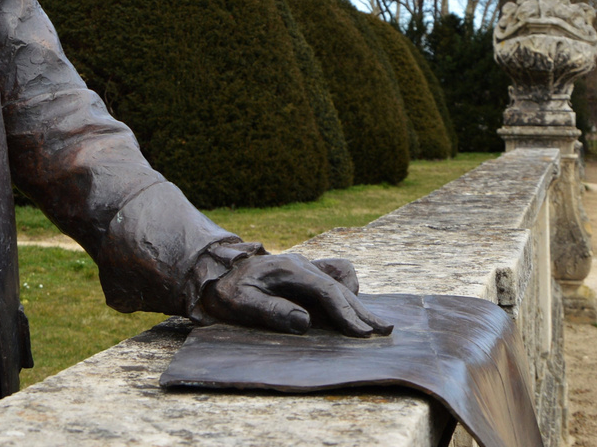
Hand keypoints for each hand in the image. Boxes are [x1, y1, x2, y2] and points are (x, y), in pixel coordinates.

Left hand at [200, 253, 392, 336]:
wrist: (214, 271)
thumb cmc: (225, 290)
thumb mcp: (240, 302)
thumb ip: (271, 311)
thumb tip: (305, 322)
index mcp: (288, 269)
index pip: (325, 290)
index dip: (344, 312)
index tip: (359, 333)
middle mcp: (300, 263)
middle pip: (339, 287)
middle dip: (360, 311)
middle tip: (382, 331)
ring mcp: (303, 265)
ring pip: (339, 281)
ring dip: (357, 302)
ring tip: (375, 322)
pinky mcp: (302, 271)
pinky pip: (333, 272)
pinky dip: (345, 287)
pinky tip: (351, 303)